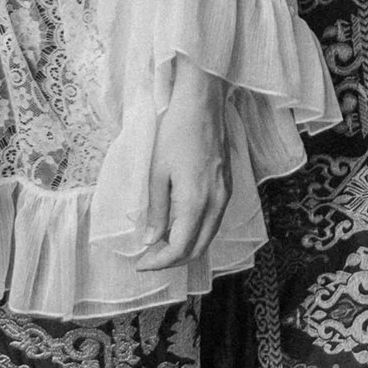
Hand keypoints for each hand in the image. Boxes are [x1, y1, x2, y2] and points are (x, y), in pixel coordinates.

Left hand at [154, 73, 231, 267]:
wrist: (202, 104)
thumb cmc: (175, 132)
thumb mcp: (157, 173)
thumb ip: (157, 211)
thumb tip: (151, 240)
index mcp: (196, 203)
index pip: (180, 248)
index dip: (159, 262)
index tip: (140, 263)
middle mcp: (216, 204)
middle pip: (198, 249)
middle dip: (171, 260)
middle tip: (148, 258)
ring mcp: (225, 196)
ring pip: (208, 237)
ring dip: (185, 247)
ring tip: (159, 245)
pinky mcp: (227, 188)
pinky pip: (213, 222)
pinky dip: (196, 232)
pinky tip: (178, 226)